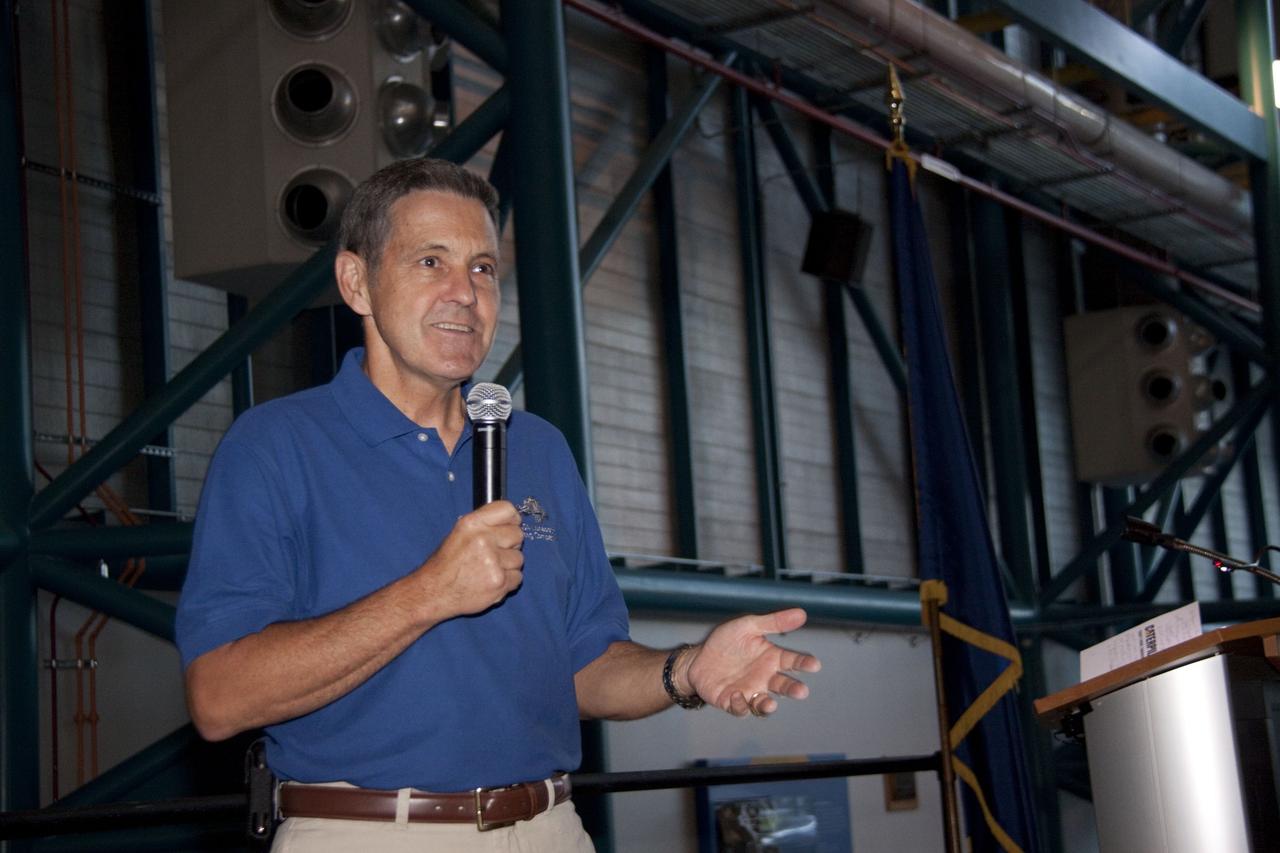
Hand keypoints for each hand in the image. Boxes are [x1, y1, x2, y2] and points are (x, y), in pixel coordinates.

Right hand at [415, 500, 523, 618]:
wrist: (434, 592)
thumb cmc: (446, 564)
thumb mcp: (459, 534)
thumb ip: (484, 525)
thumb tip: (511, 521)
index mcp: (471, 524)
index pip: (507, 509)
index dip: (512, 519)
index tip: (510, 526)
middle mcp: (483, 539)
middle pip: (518, 534)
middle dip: (510, 544)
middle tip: (495, 553)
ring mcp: (492, 561)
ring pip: (519, 558)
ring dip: (508, 565)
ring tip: (489, 570)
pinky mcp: (499, 581)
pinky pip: (518, 578)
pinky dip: (508, 582)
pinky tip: (490, 582)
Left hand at [681, 609, 820, 716]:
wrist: (698, 658)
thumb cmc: (726, 642)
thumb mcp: (748, 626)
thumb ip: (774, 622)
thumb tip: (802, 613)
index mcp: (771, 658)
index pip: (793, 661)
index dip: (804, 663)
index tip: (814, 664)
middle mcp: (764, 678)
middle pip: (783, 686)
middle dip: (793, 689)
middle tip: (801, 691)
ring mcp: (750, 692)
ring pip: (764, 704)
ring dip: (768, 706)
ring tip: (770, 704)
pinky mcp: (732, 703)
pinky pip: (741, 708)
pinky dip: (740, 705)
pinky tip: (737, 695)